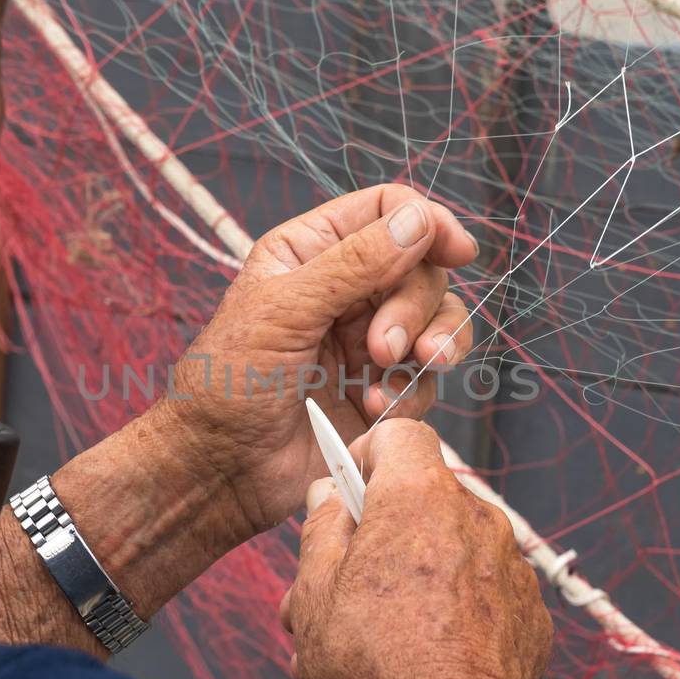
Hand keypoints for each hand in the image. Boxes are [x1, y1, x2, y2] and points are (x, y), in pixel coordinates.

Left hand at [165, 185, 477, 536]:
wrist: (222, 467)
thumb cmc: (228, 381)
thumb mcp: (285, 309)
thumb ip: (354, 263)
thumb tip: (418, 221)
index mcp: (311, 250)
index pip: (388, 211)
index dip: (428, 223)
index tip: (457, 251)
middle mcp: (345, 291)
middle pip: (423, 270)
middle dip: (416, 307)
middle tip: (383, 349)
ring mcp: (367, 342)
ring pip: (437, 325)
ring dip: (431, 347)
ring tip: (398, 372)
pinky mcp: (381, 391)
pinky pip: (425, 380)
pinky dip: (409, 393)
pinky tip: (372, 411)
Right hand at [279, 419, 552, 678]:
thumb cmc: (375, 667)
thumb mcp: (315, 593)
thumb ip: (322, 529)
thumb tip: (329, 496)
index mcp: (420, 498)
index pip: (401, 433)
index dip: (367, 456)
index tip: (346, 495)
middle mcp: (475, 517)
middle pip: (422, 496)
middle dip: (382, 527)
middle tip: (344, 582)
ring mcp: (510, 564)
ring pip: (451, 544)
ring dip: (415, 570)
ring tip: (376, 630)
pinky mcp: (529, 609)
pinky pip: (482, 586)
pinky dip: (454, 604)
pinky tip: (426, 650)